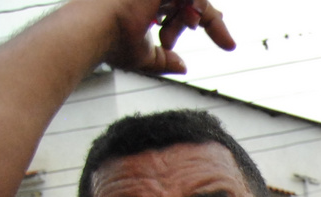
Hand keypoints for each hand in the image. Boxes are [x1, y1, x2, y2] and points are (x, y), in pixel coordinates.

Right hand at [97, 0, 234, 75]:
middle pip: (193, 1)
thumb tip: (182, 66)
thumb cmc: (109, 45)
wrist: (92, 32)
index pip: (185, 7)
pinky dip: (198, 7)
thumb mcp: (145, 56)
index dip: (207, 24)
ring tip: (193, 30)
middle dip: (211, 21)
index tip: (228, 45)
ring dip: (203, 16)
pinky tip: (192, 22)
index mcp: (147, 3)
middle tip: (227, 43)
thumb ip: (164, 59)